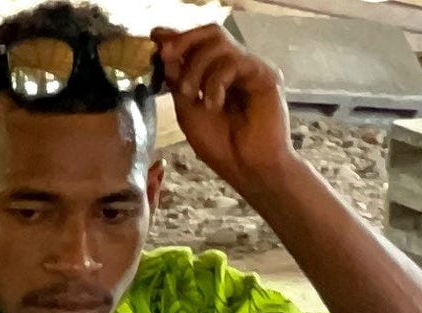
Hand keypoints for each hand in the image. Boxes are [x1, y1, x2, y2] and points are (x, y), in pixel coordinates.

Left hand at [153, 24, 297, 194]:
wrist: (248, 170)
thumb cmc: (221, 147)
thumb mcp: (188, 110)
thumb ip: (179, 81)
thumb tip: (164, 50)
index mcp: (220, 72)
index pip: (201, 42)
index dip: (178, 38)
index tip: (156, 41)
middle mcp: (237, 66)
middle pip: (211, 33)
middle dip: (184, 41)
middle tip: (166, 56)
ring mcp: (252, 69)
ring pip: (219, 43)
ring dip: (196, 67)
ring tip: (191, 95)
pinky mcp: (265, 75)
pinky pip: (233, 61)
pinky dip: (215, 81)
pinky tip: (214, 105)